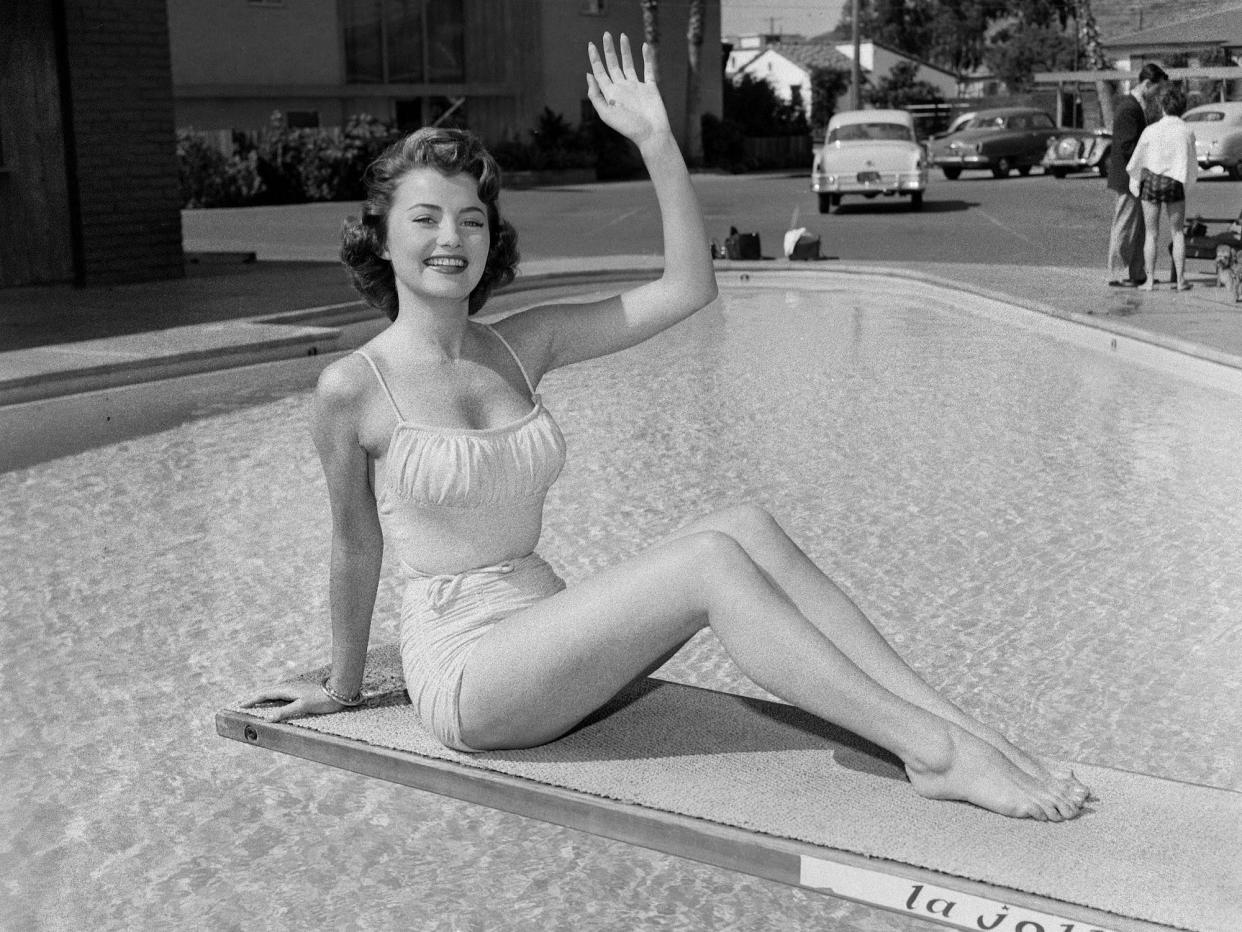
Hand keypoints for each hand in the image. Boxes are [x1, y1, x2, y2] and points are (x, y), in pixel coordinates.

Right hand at [239, 679, 345, 722]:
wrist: (339, 691)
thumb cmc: (322, 699)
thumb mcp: (302, 707)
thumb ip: (285, 712)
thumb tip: (267, 718)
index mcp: (286, 690)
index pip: (264, 694)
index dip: (251, 700)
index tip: (240, 705)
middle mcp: (288, 687)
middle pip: (267, 692)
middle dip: (254, 698)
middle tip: (242, 704)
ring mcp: (294, 689)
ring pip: (274, 693)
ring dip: (263, 697)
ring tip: (254, 703)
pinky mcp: (300, 692)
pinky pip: (281, 695)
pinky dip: (273, 699)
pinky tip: (274, 702)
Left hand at [586, 32, 670, 147]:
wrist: (651, 134)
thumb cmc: (628, 127)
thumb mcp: (606, 113)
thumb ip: (596, 95)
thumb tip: (589, 75)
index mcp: (610, 94)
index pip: (600, 73)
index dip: (594, 59)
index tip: (591, 45)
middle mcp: (622, 89)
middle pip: (613, 65)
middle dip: (608, 50)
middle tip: (606, 34)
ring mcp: (636, 87)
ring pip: (629, 65)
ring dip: (625, 50)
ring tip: (622, 36)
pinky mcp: (650, 88)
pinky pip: (648, 70)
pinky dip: (647, 58)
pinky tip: (644, 46)